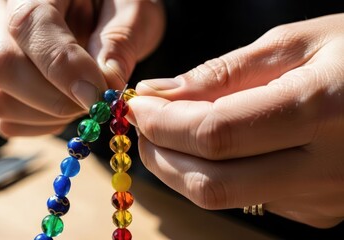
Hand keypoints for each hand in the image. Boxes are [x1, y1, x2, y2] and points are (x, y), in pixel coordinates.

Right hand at [0, 0, 164, 135]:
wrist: (99, 9)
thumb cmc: (116, 4)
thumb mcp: (131, 10)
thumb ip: (118, 43)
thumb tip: (104, 88)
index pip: (29, 24)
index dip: (63, 67)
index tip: (97, 95)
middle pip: (2, 66)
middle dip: (56, 99)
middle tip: (94, 102)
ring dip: (49, 115)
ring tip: (81, 100)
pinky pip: (5, 117)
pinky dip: (40, 124)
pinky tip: (64, 105)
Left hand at [128, 13, 343, 227]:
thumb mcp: (294, 43)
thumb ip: (221, 74)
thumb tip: (158, 94)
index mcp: (321, 110)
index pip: (215, 134)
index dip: (164, 124)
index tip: (138, 107)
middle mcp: (325, 169)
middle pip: (211, 184)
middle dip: (160, 156)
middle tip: (144, 125)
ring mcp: (322, 199)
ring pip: (223, 198)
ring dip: (179, 167)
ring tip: (169, 132)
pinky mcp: (317, 212)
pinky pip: (246, 198)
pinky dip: (214, 173)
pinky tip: (215, 146)